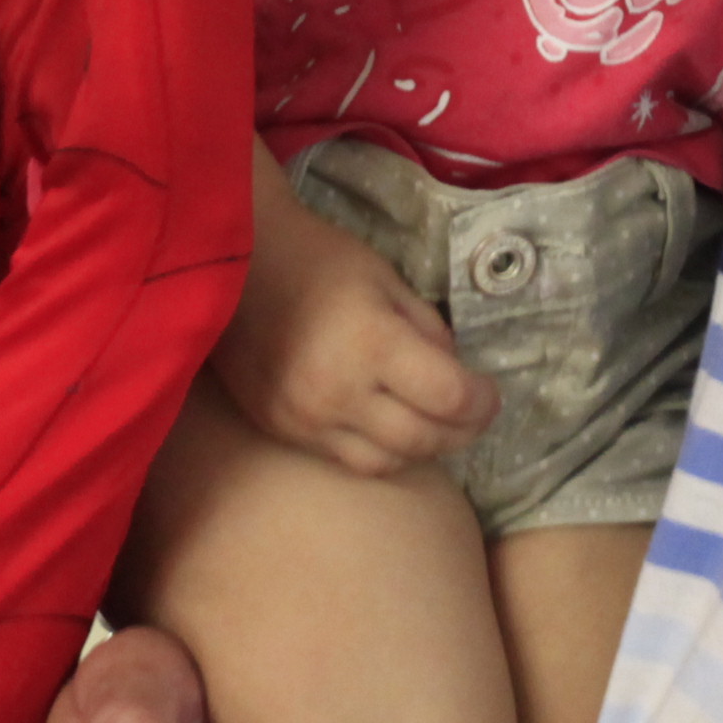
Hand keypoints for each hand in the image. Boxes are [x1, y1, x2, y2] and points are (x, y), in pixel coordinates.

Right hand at [217, 188, 495, 476]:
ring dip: (420, 449)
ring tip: (434, 426)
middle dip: (461, 431)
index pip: (448, 397)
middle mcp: (339, 392)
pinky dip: (377, 451)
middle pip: (422, 439)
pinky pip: (343, 459)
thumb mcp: (387, 280)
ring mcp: (305, 418)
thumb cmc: (317, 259)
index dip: (482, 401)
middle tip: (473, 416)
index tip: (491, 393)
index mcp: (372, 344)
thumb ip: (427, 331)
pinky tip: (389, 428)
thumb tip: (453, 373)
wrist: (232, 264)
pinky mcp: (281, 429)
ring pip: (385, 463)